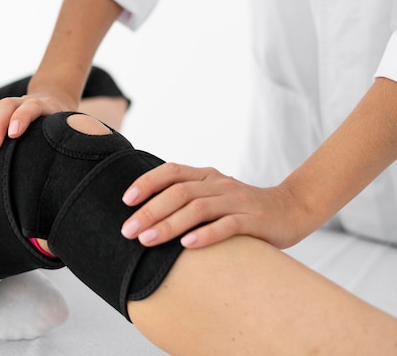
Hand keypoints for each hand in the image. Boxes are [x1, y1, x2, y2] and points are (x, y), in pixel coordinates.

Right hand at [0, 93, 75, 152]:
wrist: (54, 101)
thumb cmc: (62, 125)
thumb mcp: (70, 129)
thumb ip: (71, 138)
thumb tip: (79, 161)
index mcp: (44, 106)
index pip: (31, 107)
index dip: (22, 118)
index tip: (14, 134)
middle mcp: (23, 102)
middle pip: (6, 107)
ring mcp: (8, 105)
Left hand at [120, 163, 308, 249]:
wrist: (292, 209)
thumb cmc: (242, 208)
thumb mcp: (214, 196)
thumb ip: (187, 198)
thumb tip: (144, 215)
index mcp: (206, 175)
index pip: (171, 172)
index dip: (147, 183)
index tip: (126, 201)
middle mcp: (219, 184)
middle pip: (179, 192)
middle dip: (149, 211)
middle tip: (127, 231)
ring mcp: (237, 200)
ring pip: (198, 208)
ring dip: (169, 224)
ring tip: (147, 241)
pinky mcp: (254, 220)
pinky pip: (227, 225)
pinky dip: (206, 235)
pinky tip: (187, 246)